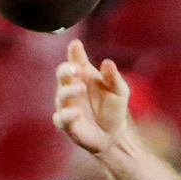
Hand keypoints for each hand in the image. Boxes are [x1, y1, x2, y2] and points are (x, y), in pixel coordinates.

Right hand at [54, 40, 133, 157]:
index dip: (74, 51)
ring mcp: (67, 105)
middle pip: (62, 74)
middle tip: (76, 68)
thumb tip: (107, 63)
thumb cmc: (114, 108)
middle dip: (66, 69)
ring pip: (61, 95)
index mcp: (84, 75)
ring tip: (81, 88)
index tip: (76, 45)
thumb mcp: (119, 91)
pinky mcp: (66, 123)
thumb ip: (113, 78)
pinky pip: (61, 118)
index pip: (76, 59)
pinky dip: (67, 115)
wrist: (113, 134)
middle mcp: (71, 87)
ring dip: (69, 90)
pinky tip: (77, 112)